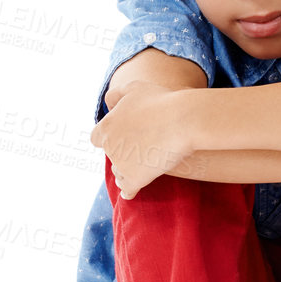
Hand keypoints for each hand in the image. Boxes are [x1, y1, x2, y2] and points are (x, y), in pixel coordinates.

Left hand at [90, 81, 196, 198]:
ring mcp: (121, 164)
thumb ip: (117, 95)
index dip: (110, 137)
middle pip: (111, 154)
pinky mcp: (135, 179)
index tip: (123, 137)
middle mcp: (109, 146)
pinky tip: (131, 192)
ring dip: (127, 170)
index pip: (97, 137)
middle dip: (121, 152)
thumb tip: (108, 104)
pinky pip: (128, 188)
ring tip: (141, 167)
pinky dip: (129, 190)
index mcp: (106, 126)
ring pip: (119, 172)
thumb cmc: (161, 101)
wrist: (183, 121)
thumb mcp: (135, 88)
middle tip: (139, 149)